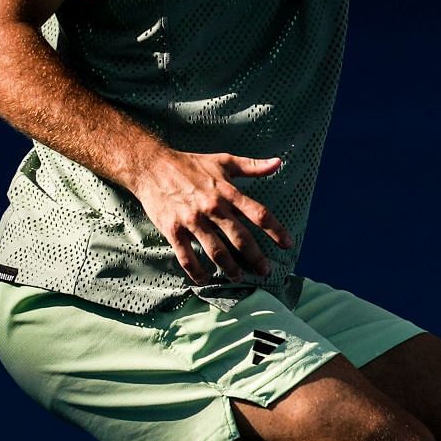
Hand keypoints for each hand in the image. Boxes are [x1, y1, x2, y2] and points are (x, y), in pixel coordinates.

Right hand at [128, 150, 294, 284]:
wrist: (152, 166)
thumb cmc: (190, 164)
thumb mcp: (223, 161)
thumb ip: (252, 166)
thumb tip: (279, 163)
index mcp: (227, 192)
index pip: (259, 213)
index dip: (276, 230)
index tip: (288, 244)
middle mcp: (212, 208)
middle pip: (240, 238)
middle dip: (256, 258)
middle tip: (265, 271)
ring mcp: (192, 221)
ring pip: (216, 252)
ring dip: (230, 268)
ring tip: (238, 277)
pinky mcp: (174, 230)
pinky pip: (188, 257)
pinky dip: (197, 272)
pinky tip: (205, 279)